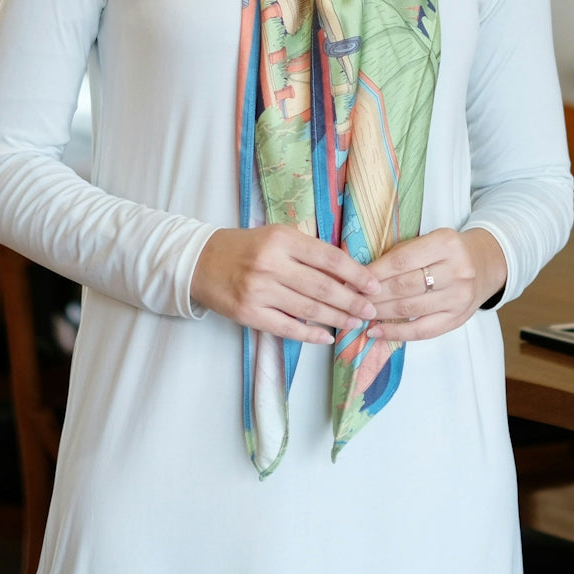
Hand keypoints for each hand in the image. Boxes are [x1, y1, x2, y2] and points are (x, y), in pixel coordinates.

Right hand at [191, 224, 380, 344]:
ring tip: (355, 323)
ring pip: (308, 309)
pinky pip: (286, 328)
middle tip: (371, 310)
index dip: (355, 273)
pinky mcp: (248, 313)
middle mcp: (271, 263)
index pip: (328, 258)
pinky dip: (309, 334)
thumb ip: (307, 250)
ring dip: (336, 319)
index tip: (374, 285)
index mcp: (282, 239)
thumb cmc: (245, 247)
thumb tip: (347, 272)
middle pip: (322, 287)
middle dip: (352, 301)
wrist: (200, 261)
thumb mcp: (276, 236)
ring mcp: (258, 290)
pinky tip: (326, 337)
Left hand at [365, 227, 506, 342]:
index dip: (374, 272)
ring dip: (380, 312)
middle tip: (350, 299)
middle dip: (373, 294)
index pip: (401, 260)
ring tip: (359, 313)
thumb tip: (362, 274)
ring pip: (411, 309)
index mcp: (446, 243)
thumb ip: (402, 254)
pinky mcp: (459, 319)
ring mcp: (459, 297)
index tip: (353, 280)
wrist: (485, 264)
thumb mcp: (429, 240)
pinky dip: (397, 332)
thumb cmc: (447, 250)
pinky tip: (377, 331)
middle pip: (405, 286)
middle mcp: (456, 270)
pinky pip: (423, 330)